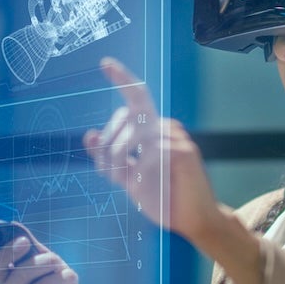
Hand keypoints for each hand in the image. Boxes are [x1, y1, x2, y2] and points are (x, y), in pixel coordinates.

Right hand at [0, 229, 95, 283]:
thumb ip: (33, 249)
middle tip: (56, 260)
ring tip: (71, 275)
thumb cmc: (51, 282)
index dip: (8, 251)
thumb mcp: (42, 263)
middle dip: (44, 262)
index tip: (25, 241)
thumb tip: (20, 231)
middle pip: (21, 274)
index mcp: (3, 281)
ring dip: (63, 276)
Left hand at [83, 57, 226, 244]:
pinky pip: (147, 155)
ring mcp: (176, 138)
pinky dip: (139, 173)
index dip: (122, 78)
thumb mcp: (129, 176)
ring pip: (130, 138)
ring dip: (117, 163)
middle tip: (110, 174)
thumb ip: (109, 158)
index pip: (137, 97)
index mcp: (154, 129)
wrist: (195, 220)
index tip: (105, 63)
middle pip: (123, 119)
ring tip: (126, 182)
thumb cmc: (164, 197)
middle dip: (107, 148)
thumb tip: (89, 136)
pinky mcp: (183, 152)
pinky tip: (148, 186)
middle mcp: (166, 127)